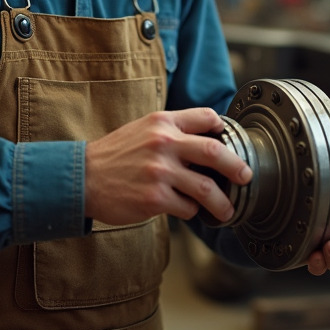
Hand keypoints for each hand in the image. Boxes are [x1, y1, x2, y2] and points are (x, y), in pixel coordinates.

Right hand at [84, 108, 252, 226]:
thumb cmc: (116, 155)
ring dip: (221, 202)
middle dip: (237, 167)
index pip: (205, 117)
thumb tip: (208, 138)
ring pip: (206, 188)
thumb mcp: (142, 129)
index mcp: (162, 122)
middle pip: (214, 152)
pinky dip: (192, 211)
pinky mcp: (154, 198)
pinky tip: (187, 210)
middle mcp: (163, 144)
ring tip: (227, 210)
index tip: (231, 141)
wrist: (83, 178)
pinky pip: (187, 207)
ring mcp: (159, 172)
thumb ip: (171, 130)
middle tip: (246, 177)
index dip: (223, 129)